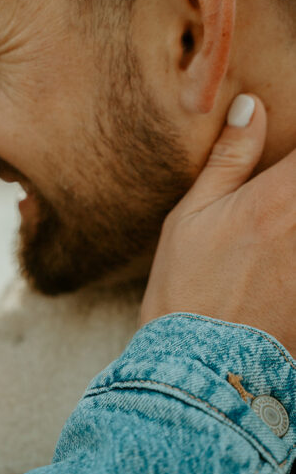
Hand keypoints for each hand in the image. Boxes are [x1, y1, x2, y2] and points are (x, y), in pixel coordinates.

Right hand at [141, 94, 295, 355]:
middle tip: (274, 193)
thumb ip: (229, 159)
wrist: (200, 367)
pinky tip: (280, 252)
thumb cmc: (188, 289)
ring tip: (273, 229)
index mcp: (279, 198)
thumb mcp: (191, 216)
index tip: (292, 139)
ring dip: (293, 215)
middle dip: (294, 180)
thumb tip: (253, 107)